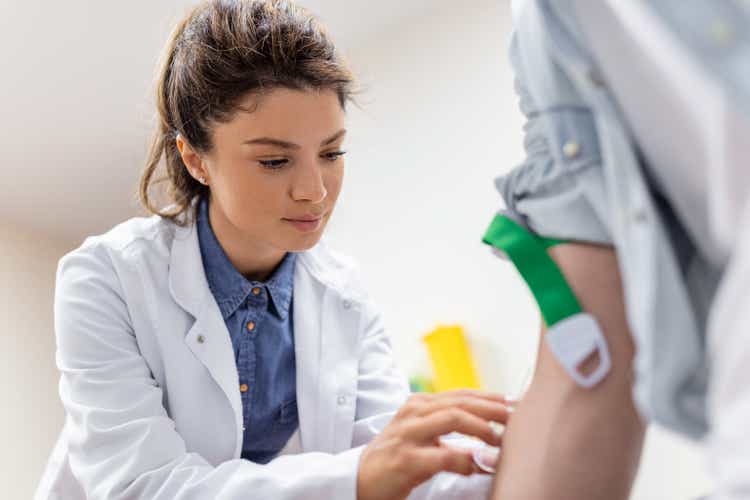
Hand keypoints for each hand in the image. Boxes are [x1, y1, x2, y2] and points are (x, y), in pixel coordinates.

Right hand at [357, 390, 511, 499]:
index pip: (461, 394)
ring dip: (482, 428)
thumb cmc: (396, 456)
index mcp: (419, 404)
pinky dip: (464, 459)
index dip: (490, 398)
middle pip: (460, 402)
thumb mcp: (421, 434)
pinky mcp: (406, 459)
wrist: (359, 479)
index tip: (515, 404)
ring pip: (452, 419)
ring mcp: (408, 434)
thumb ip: (448, 427)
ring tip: (500, 440)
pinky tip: (478, 466)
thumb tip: (488, 428)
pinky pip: (442, 456)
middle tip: (516, 419)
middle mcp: (414, 413)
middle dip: (492, 410)